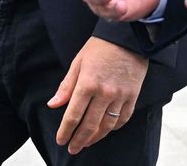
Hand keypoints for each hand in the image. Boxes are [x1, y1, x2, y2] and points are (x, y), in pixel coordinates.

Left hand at [48, 38, 147, 154]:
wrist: (127, 38)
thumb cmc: (100, 47)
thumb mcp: (78, 62)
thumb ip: (66, 86)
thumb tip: (53, 104)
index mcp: (87, 83)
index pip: (74, 114)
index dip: (66, 130)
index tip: (61, 140)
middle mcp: (104, 93)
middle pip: (89, 124)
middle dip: (79, 139)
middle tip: (72, 148)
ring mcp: (120, 96)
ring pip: (106, 125)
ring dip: (95, 137)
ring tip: (86, 143)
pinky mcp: (132, 96)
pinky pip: (122, 119)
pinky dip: (113, 128)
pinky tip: (105, 131)